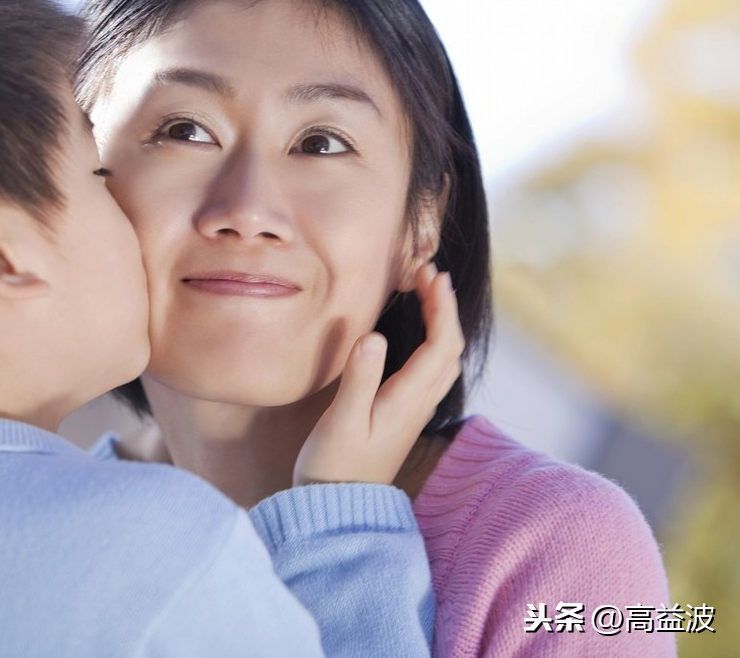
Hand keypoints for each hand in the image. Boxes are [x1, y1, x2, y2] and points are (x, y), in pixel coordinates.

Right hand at [293, 262, 463, 485]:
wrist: (338, 510)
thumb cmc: (334, 466)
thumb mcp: (341, 421)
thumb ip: (360, 378)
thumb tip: (374, 335)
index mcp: (409, 400)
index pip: (442, 343)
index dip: (440, 305)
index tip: (429, 273)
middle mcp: (419, 404)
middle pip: (450, 348)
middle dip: (444, 307)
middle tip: (425, 274)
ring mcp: (413, 412)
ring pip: (444, 360)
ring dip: (441, 323)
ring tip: (425, 294)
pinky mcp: (402, 417)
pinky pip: (431, 371)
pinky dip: (432, 342)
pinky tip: (415, 334)